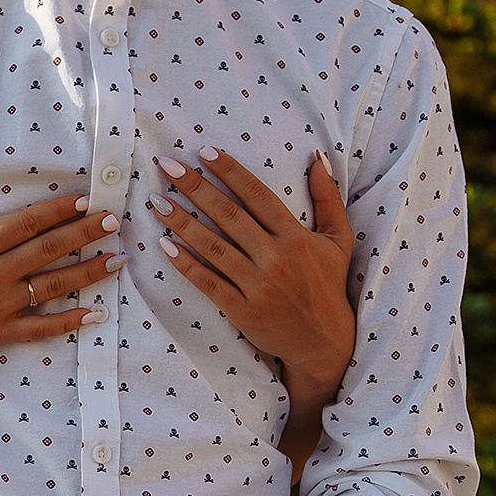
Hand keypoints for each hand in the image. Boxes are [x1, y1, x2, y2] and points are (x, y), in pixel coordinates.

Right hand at [0, 150, 121, 366]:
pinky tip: (94, 313)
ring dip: (88, 271)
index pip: (27, 222)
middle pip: (49, 249)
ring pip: (53, 285)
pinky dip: (69, 321)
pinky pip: (41, 327)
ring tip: (117, 259)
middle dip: (85, 233)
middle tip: (114, 221)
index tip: (85, 198)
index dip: (59, 210)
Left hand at [147, 147, 355, 419]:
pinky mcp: (243, 310)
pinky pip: (208, 282)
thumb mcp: (338, 240)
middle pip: (229, 216)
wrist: (324, 342)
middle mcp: (277, 258)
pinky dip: (186, 264)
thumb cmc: (327, 285)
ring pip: (213, 247)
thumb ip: (328, 198)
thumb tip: (317, 158)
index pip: (258, 196)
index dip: (230, 172)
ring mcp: (259, 285)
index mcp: (296, 237)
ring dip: (182, 223)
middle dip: (197, 188)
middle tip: (168, 166)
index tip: (204, 152)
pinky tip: (164, 245)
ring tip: (157, 202)